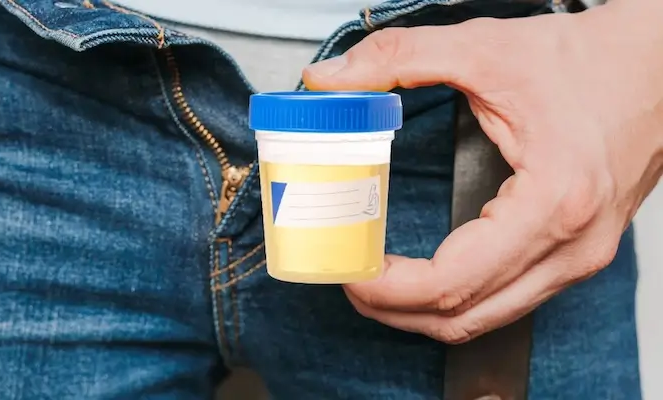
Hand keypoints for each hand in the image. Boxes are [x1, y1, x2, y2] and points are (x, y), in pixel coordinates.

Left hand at [303, 1, 662, 343]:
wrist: (658, 66)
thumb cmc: (590, 61)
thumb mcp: (485, 49)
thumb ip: (399, 57)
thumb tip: (332, 79)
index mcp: (552, 202)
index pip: (452, 282)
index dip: (387, 288)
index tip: (350, 269)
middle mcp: (572, 246)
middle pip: (463, 316)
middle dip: (393, 309)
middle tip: (349, 277)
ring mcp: (579, 259)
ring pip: (484, 318)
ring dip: (422, 312)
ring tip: (376, 282)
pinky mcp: (575, 255)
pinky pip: (505, 300)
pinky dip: (455, 299)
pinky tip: (423, 277)